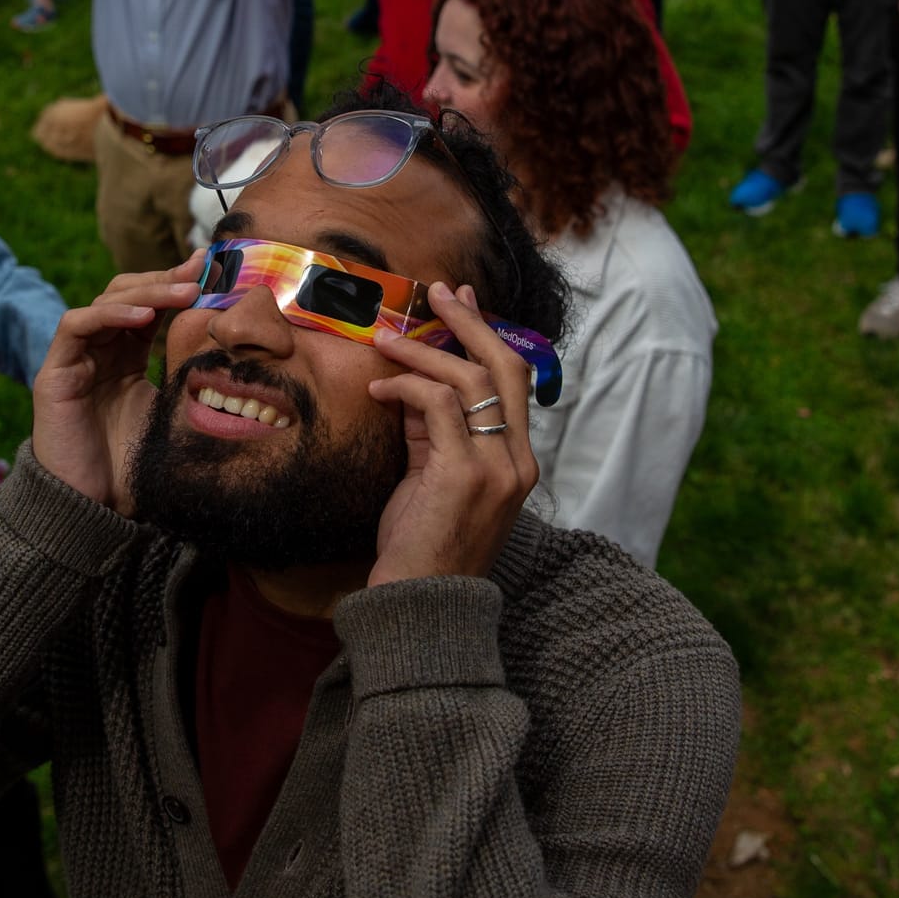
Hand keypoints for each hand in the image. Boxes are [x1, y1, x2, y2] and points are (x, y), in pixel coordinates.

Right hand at [30, 253, 202, 509]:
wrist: (93, 509)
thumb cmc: (134, 468)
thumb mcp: (172, 416)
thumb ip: (192, 385)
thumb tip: (244, 365)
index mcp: (126, 357)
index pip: (150, 306)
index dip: (177, 284)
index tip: (214, 270)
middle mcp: (100, 351)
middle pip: (127, 293)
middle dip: (165, 278)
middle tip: (201, 272)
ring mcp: (76, 359)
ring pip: (105, 301)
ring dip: (145, 290)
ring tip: (184, 290)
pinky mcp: (54, 373)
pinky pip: (76, 326)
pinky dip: (109, 314)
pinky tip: (143, 315)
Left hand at [365, 283, 538, 586]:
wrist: (419, 606)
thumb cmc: (422, 548)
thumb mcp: (432, 481)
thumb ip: (432, 435)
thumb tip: (412, 387)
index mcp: (518, 463)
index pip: (515, 382)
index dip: (489, 336)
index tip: (462, 303)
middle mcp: (517, 461)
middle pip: (507, 366)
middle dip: (471, 322)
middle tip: (437, 291)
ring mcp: (495, 468)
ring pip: (469, 379)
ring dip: (422, 350)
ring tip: (383, 339)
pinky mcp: (462, 473)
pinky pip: (436, 405)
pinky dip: (406, 385)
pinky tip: (380, 387)